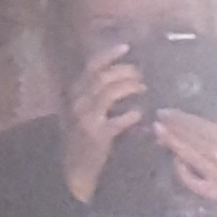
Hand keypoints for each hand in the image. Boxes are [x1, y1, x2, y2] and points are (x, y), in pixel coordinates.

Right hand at [59, 51, 151, 200]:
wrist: (73, 170)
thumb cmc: (83, 138)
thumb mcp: (84, 111)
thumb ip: (98, 95)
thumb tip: (122, 77)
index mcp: (75, 93)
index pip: (91, 67)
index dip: (108, 55)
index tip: (126, 47)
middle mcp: (78, 102)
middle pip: (103, 77)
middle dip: (125, 71)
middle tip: (140, 75)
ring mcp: (86, 118)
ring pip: (109, 92)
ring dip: (130, 87)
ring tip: (142, 89)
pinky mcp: (98, 135)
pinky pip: (118, 120)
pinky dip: (131, 115)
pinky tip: (139, 114)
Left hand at [152, 106, 216, 207]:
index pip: (200, 126)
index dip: (181, 118)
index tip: (165, 112)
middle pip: (193, 140)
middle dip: (174, 129)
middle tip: (156, 120)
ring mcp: (216, 175)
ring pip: (191, 157)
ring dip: (174, 145)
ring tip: (159, 135)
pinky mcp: (214, 192)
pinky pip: (195, 182)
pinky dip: (184, 172)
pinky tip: (176, 161)